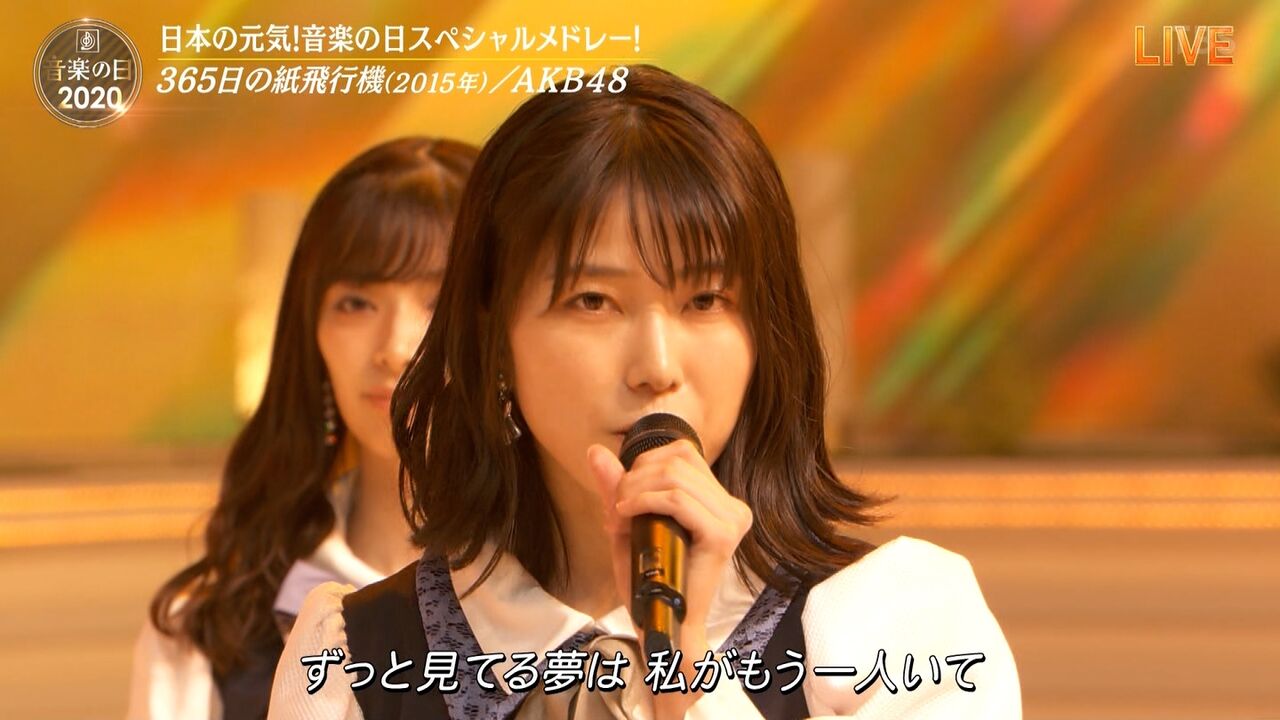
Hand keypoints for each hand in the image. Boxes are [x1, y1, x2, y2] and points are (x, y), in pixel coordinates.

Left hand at [587, 440, 752, 716]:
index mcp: (720, 500)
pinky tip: (628, 514)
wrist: (663, 624)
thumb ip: (616, 487)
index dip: (645, 462)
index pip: (684, 452)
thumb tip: (595, 450)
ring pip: (675, 476)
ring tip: (621, 513)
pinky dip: (645, 501)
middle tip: (617, 505)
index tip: (623, 491)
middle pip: (678, 460)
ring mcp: (732, 519)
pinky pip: (678, 499)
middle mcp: (733, 506)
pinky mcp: (722, 534)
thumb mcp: (628, 524)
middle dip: (636, 476)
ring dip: (637, 489)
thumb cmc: (649, 579)